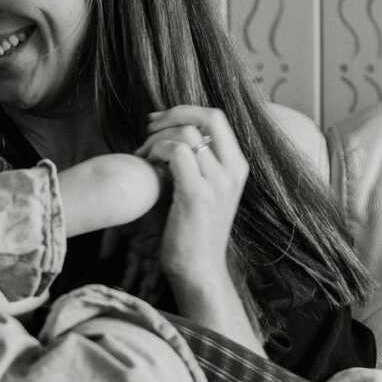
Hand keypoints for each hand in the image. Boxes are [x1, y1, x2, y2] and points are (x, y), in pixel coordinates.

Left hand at [136, 106, 248, 288]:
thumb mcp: (203, 190)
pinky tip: (146, 166)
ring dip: (158, 138)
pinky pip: (177, 153)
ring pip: (187, 133)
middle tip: (149, 127)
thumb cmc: (193, 232)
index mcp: (238, 166)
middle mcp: (234, 170)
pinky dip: (156, 152)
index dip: (185, 111)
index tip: (159, 121)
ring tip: (143, 156)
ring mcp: (218, 182)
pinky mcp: (197, 194)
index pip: (217, 117)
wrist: (199, 270)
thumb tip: (169, 134)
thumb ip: (196, 163)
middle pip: (208, 115)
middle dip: (173, 114)